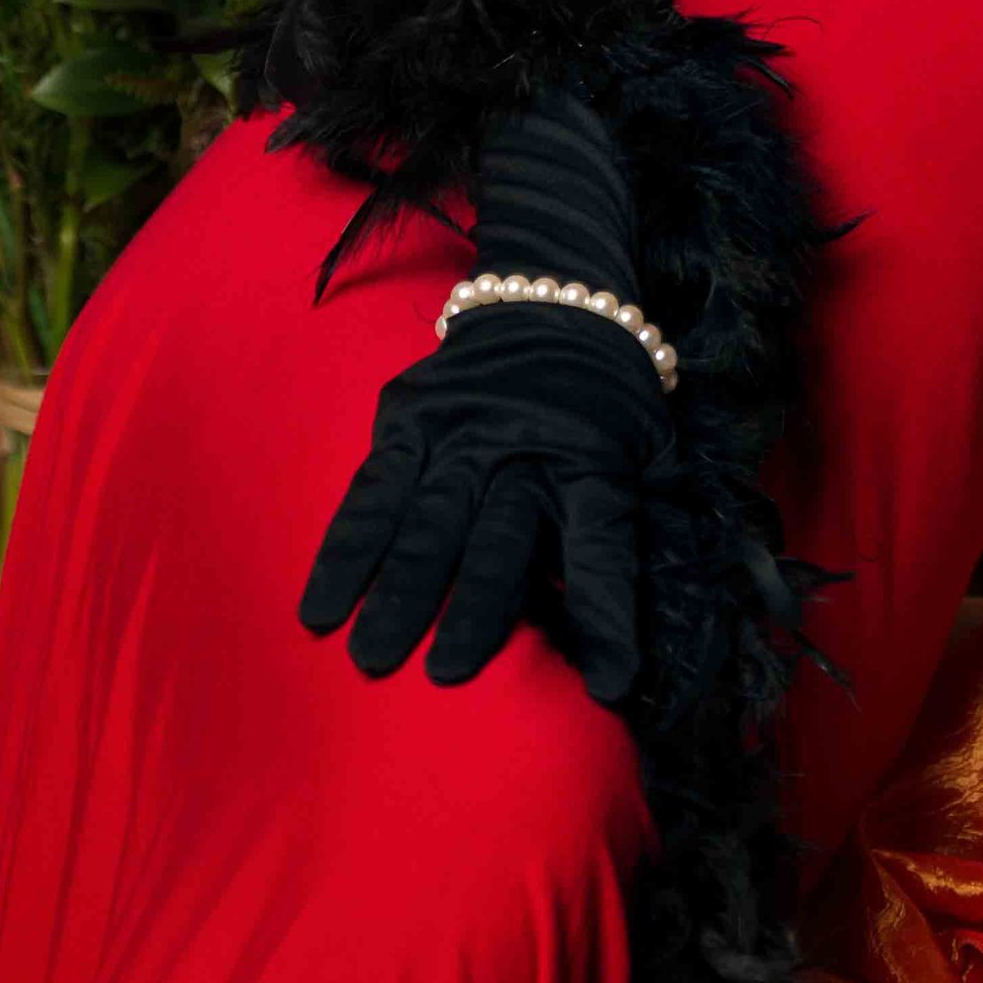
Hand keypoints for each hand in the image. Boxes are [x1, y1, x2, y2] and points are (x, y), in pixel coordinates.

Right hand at [301, 295, 671, 698]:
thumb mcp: (652, 450)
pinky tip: (321, 606)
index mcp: (595, 459)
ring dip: (397, 589)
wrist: (554, 299)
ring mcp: (459, 429)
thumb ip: (648, 526)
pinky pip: (372, 491)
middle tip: (447, 675)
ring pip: (426, 518)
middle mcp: (524, 445)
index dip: (609, 616)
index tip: (610, 683)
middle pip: (498, 537)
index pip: (606, 545)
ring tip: (371, 656)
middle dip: (474, 607)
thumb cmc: (608, 401)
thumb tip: (662, 627)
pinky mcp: (409, 417)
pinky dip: (345, 550)